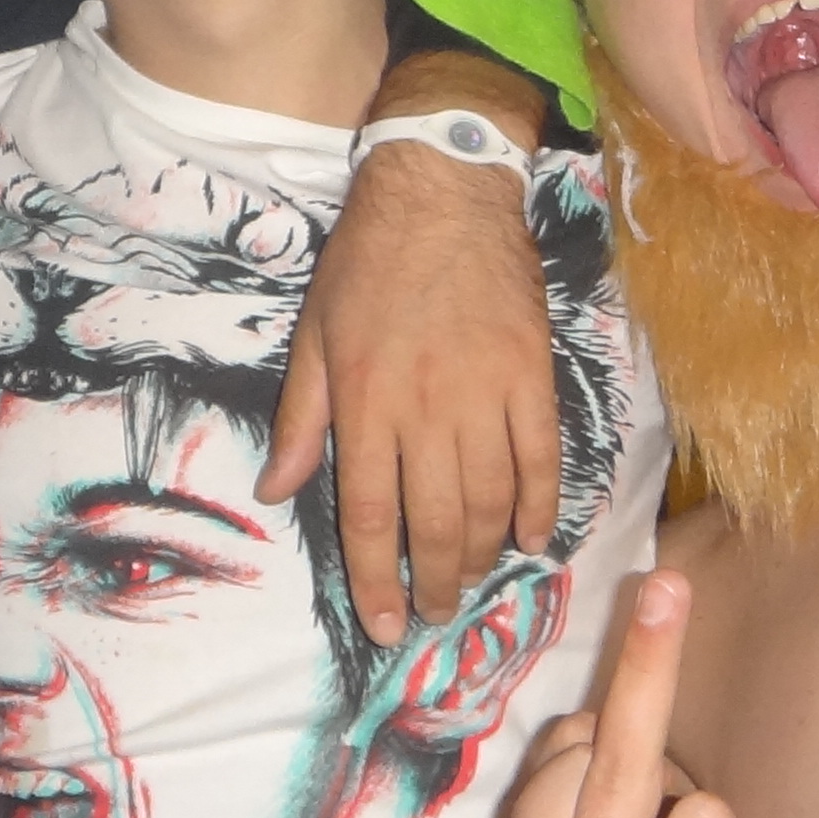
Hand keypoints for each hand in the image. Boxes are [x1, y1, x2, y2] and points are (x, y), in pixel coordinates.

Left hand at [265, 120, 559, 648]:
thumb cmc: (368, 263)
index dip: (377, 580)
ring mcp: (485, 394)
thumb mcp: (314, 337)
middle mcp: (425, 409)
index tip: (384, 625)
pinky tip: (533, 538)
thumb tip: (276, 490)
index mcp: (365, 403)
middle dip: (434, 582)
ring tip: (473, 581)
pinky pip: (542, 458)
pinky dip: (541, 506)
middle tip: (433, 614)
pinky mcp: (533, 376)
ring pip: (490, 501)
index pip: (369, 515)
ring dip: (483, 554)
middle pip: (435, 523)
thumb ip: (301, 420)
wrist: (443, 192)